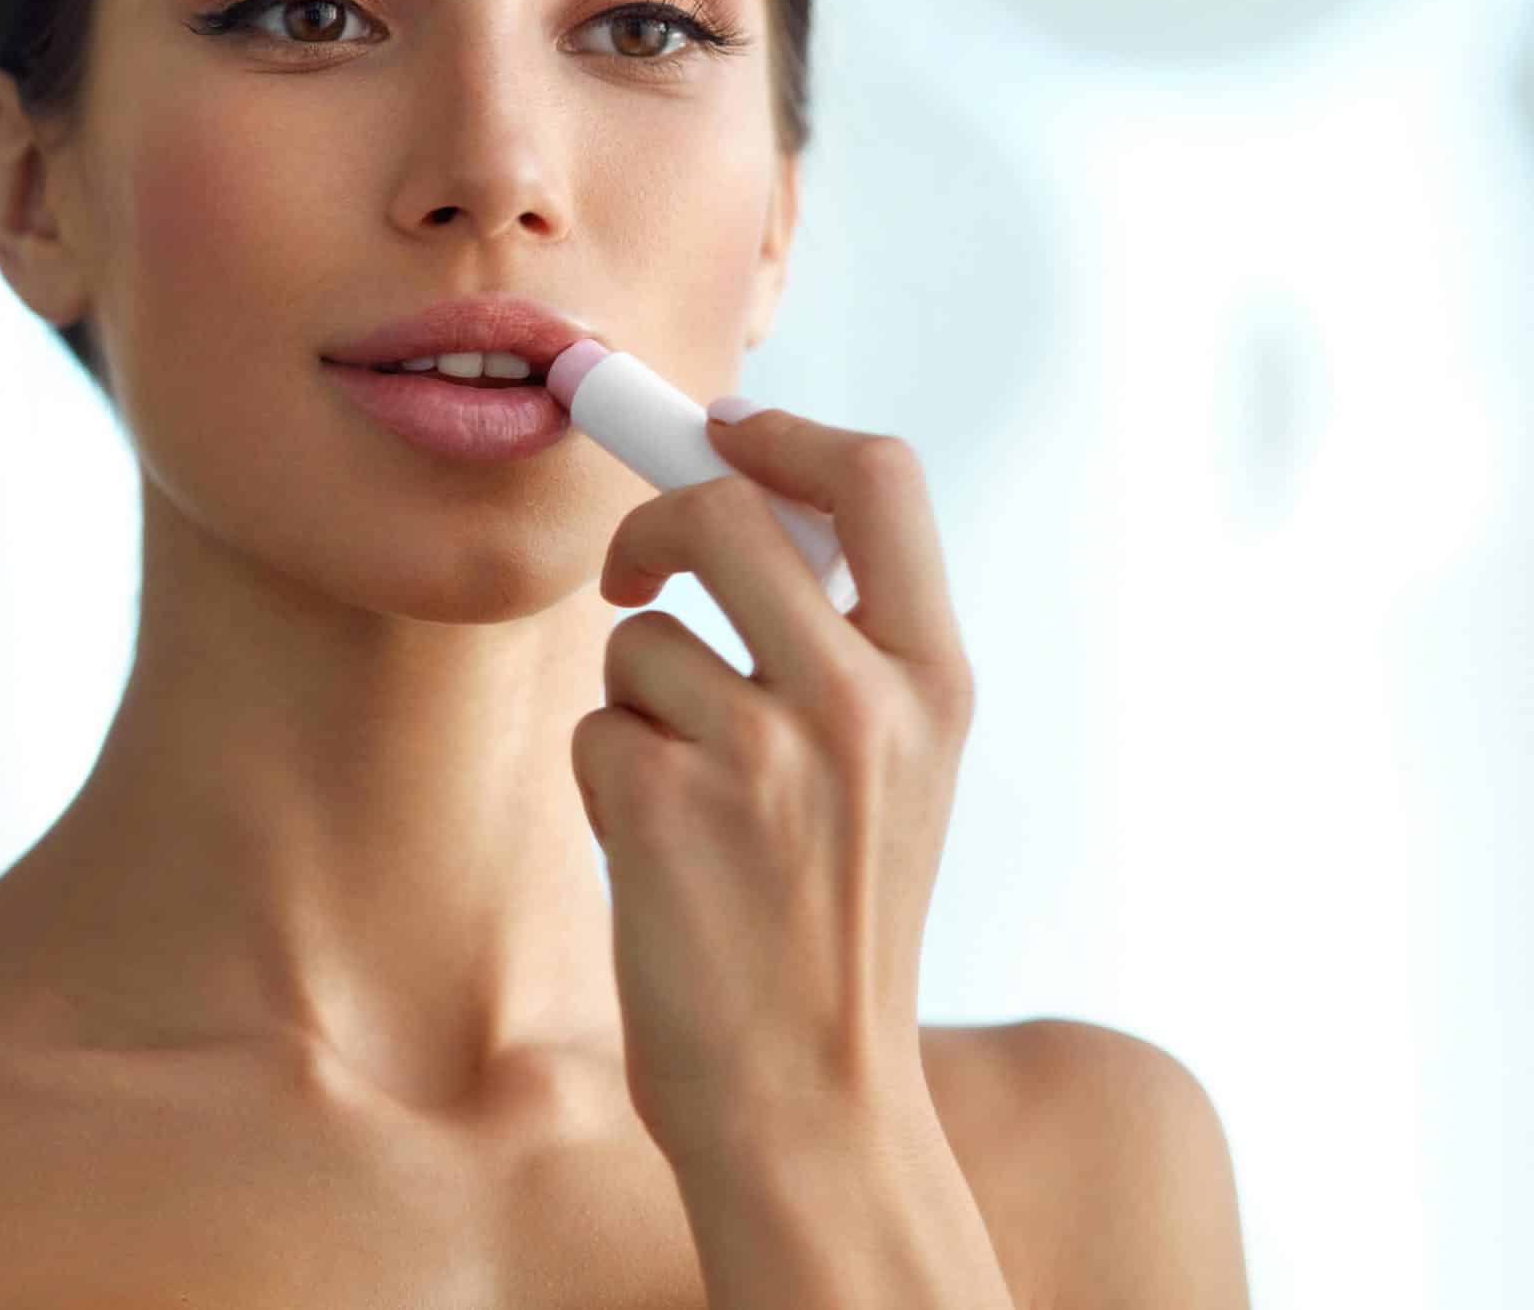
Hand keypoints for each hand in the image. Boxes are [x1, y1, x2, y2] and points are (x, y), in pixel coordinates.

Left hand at [570, 403, 977, 1169]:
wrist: (812, 1103)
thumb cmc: (835, 931)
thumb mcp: (899, 775)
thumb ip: (847, 646)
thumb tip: (740, 499)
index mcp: (936, 682)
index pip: (879, 480)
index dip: (788, 433)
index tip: (726, 431)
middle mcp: (862, 703)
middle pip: (722, 511)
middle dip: (652, 526)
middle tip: (632, 577)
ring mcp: (763, 751)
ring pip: (639, 633)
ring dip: (633, 700)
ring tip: (685, 797)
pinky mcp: (664, 803)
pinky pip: (597, 725)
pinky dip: (608, 777)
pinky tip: (658, 858)